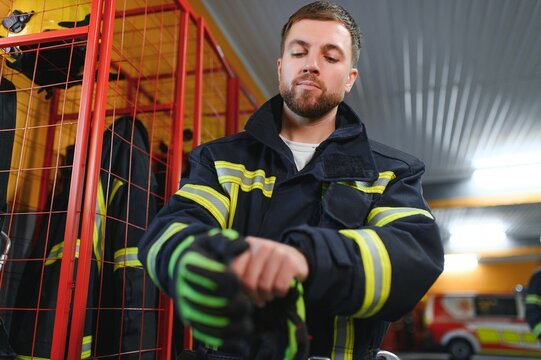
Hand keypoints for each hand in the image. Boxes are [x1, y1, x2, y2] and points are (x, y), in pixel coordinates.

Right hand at [173, 230, 252, 353]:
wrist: (179, 265)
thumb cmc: (203, 252)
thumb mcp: (212, 240)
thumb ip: (228, 243)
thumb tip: (245, 245)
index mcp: (193, 266)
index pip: (221, 278)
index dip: (235, 282)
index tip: (239, 281)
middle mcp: (187, 289)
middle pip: (221, 304)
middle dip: (240, 305)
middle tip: (248, 303)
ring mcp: (188, 307)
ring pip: (216, 324)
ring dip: (236, 326)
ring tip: (248, 324)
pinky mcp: (191, 320)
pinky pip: (207, 336)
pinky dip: (226, 342)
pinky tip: (241, 344)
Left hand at [230, 236, 308, 306]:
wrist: (296, 258)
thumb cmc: (268, 266)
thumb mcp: (252, 263)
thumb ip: (238, 271)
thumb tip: (226, 289)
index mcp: (247, 245)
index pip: (235, 271)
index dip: (239, 287)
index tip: (244, 293)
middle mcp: (262, 246)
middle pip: (250, 282)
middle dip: (254, 296)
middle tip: (259, 299)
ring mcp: (278, 252)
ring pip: (265, 286)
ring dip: (267, 296)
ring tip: (269, 295)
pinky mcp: (291, 262)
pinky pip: (280, 286)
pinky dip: (280, 293)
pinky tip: (280, 291)